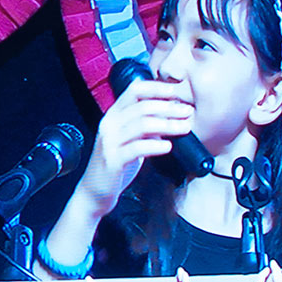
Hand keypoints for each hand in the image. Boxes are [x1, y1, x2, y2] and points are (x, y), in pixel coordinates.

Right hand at [72, 79, 192, 216]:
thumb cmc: (117, 165)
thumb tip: (172, 114)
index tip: (177, 93)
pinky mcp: (112, 160)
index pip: (134, 90)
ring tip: (185, 128)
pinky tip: (168, 146)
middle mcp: (109, 124)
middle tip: (187, 112)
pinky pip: (136, 148)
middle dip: (169, 108)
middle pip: (142, 106)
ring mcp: (109, 142)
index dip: (156, 88)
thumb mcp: (132, 140)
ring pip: (141, 125)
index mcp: (113, 115)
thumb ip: (146, 126)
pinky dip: (155, 145)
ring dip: (167, 124)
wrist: (94, 193)